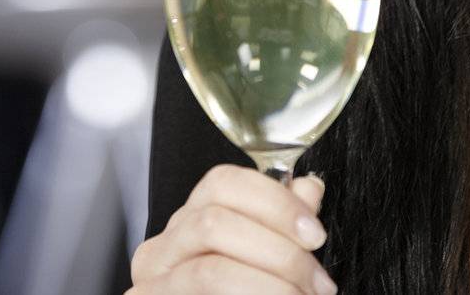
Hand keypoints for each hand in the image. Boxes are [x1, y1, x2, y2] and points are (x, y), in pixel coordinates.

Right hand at [127, 165, 336, 294]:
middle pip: (213, 220)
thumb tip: (307, 188)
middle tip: (318, 282)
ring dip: (272, 284)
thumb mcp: (262, 264)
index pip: (221, 183)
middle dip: (280, 250)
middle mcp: (160, 252)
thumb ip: (279, 226)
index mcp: (186, 228)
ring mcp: (151, 287)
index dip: (273, 200)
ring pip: (211, 269)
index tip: (313, 231)